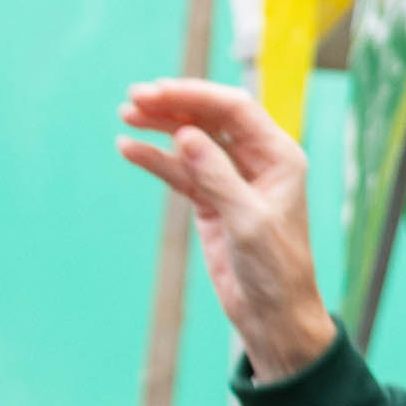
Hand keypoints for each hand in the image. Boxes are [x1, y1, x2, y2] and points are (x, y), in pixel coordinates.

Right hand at [116, 79, 335, 382]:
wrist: (273, 314)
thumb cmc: (276, 269)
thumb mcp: (248, 221)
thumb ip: (218, 177)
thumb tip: (186, 134)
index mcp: (279, 156)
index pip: (236, 110)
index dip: (196, 95)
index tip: (158, 91)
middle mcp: (257, 161)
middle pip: (211, 118)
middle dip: (173, 105)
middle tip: (134, 98)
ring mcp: (231, 179)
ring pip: (192, 141)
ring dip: (159, 126)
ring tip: (126, 116)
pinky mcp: (211, 201)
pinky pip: (180, 171)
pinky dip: (156, 159)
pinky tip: (129, 149)